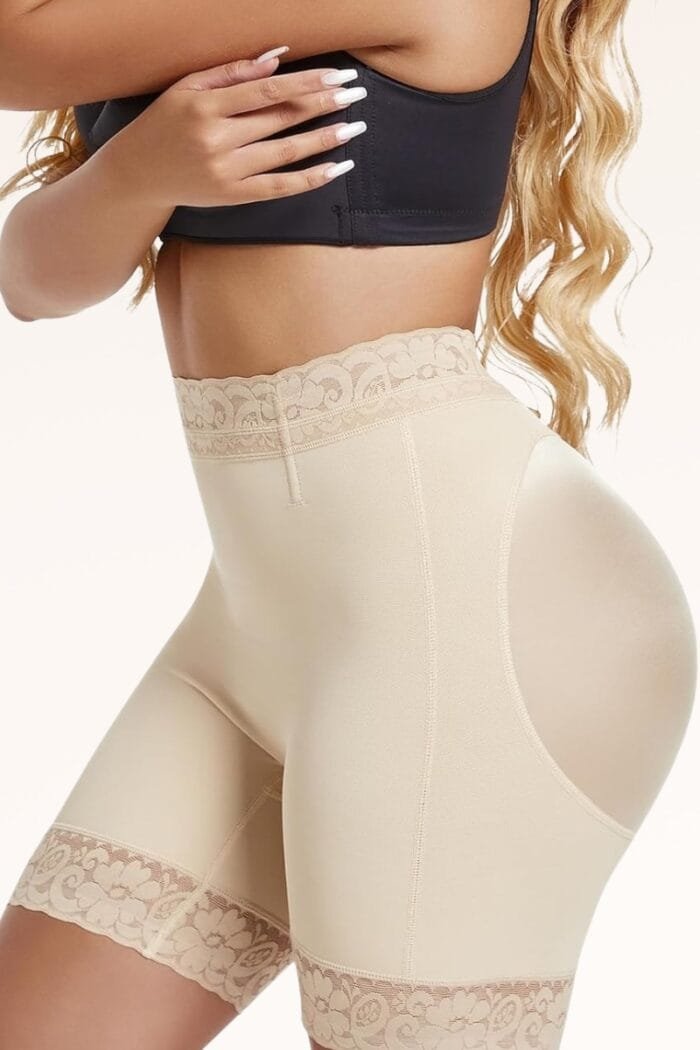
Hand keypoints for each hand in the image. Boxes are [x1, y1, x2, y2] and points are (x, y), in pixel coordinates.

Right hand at [109, 50, 366, 208]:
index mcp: (206, 106)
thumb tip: (278, 57)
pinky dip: (310, 178)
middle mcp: (217, 139)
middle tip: (356, 94)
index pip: (268, 91)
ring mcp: (226, 172)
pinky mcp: (233, 197)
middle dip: (323, 104)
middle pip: (282, 119)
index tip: (337, 75)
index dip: (307, 82)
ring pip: (286, 152)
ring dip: (325, 138)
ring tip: (355, 127)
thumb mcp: (187, 86)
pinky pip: (279, 188)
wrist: (137, 175)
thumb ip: (231, 71)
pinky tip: (337, 168)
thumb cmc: (164, 123)